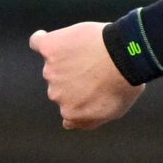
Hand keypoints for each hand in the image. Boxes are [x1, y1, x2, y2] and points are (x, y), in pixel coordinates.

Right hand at [29, 22, 143, 129]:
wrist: (124, 56)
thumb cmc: (124, 84)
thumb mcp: (112, 112)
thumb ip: (88, 121)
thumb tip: (68, 124)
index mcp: (71, 113)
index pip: (68, 107)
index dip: (81, 95)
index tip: (91, 86)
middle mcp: (56, 95)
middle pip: (59, 85)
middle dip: (74, 77)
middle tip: (95, 66)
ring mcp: (51, 71)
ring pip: (53, 65)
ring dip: (66, 59)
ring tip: (88, 50)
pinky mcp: (49, 48)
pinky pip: (38, 43)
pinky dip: (42, 40)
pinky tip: (47, 37)